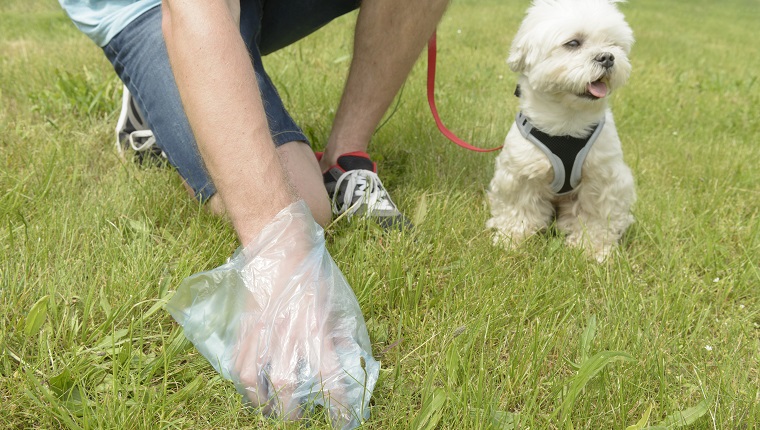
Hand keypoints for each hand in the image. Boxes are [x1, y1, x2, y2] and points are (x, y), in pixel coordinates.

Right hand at [167, 201, 378, 427]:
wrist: (281, 244)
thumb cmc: (314, 272)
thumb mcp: (336, 301)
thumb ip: (340, 332)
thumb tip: (350, 359)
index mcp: (316, 327)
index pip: (329, 377)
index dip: (338, 404)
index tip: (343, 421)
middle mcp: (288, 333)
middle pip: (287, 386)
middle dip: (293, 410)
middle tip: (299, 416)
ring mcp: (262, 330)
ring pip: (256, 380)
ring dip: (263, 402)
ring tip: (271, 409)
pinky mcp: (246, 325)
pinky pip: (239, 361)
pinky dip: (243, 381)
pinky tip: (251, 389)